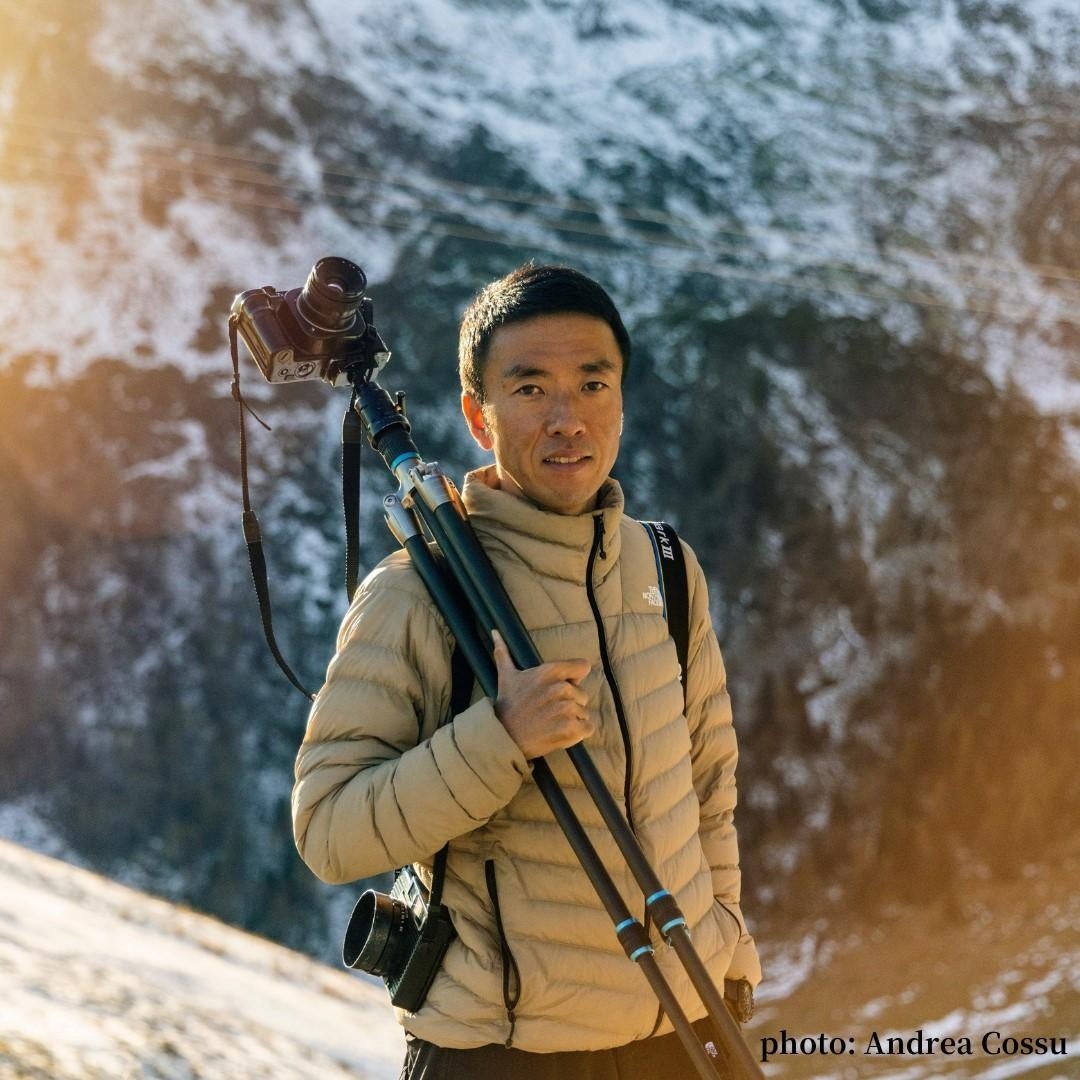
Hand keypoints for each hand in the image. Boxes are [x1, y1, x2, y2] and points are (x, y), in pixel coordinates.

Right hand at [491, 630, 592, 759]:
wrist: (504, 736)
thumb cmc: (508, 705)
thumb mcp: (506, 676)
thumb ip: (503, 652)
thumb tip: (495, 631)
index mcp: (550, 672)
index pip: (583, 667)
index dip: (574, 678)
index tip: (564, 686)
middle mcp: (560, 688)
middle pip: (583, 694)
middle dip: (571, 703)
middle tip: (550, 710)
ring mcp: (566, 709)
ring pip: (584, 713)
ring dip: (573, 720)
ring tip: (552, 723)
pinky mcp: (570, 729)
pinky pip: (588, 728)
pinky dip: (579, 733)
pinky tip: (561, 733)